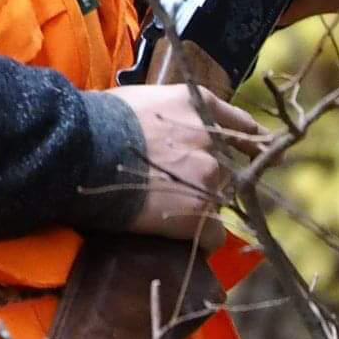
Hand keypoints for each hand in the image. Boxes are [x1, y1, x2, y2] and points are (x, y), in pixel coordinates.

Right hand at [110, 84, 267, 243]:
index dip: (248, 143)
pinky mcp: (198, 214)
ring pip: (220, 201)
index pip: (242, 127)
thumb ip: (170, 114)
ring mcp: (209, 177)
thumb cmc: (101, 119)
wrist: (83, 150)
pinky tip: (183, 238)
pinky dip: (203, 238)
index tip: (255, 153)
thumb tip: (168, 128)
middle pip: (231, 167)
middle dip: (214, 179)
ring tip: (172, 212)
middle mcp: (213, 140)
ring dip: (203, 206)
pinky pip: (214, 235)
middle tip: (188, 188)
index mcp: (201, 106)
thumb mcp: (144, 100)